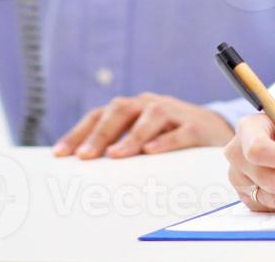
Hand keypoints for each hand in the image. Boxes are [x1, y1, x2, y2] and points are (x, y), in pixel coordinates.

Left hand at [53, 93, 233, 158]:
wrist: (215, 130)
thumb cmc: (168, 137)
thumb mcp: (140, 140)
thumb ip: (117, 147)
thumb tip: (81, 169)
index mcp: (131, 108)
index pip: (100, 115)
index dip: (79, 132)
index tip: (60, 154)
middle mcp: (149, 105)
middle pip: (121, 110)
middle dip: (100, 133)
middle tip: (85, 156)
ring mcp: (174, 113)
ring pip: (151, 116)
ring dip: (131, 136)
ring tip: (115, 155)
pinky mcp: (196, 126)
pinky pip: (180, 130)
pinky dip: (165, 140)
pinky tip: (152, 152)